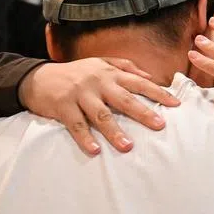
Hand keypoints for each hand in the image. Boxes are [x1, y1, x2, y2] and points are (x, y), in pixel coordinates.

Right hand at [18, 58, 181, 155]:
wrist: (38, 78)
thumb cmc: (76, 73)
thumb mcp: (100, 63)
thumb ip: (126, 67)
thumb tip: (152, 77)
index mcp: (110, 73)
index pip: (139, 83)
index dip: (158, 93)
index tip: (176, 104)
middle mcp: (98, 83)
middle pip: (124, 99)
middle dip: (143, 113)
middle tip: (159, 125)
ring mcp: (80, 95)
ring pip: (101, 115)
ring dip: (115, 132)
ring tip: (128, 147)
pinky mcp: (63, 107)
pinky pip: (76, 125)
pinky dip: (85, 138)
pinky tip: (95, 150)